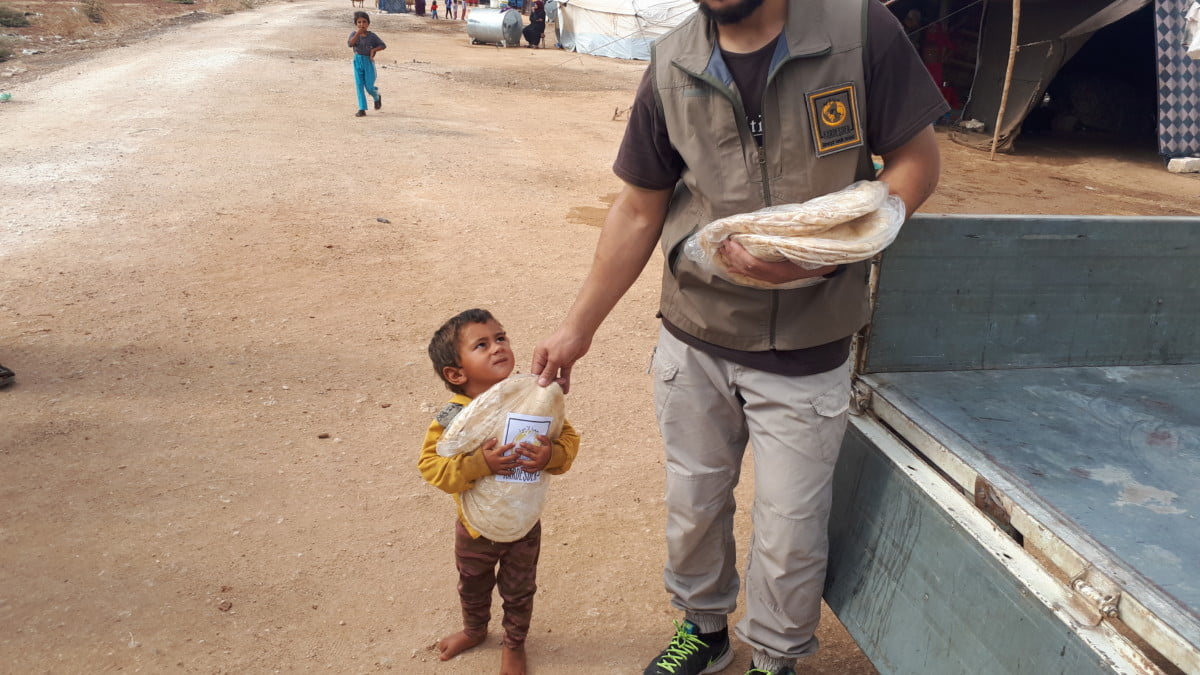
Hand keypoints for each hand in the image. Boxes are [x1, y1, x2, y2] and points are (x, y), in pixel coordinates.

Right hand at [480, 438, 518, 475]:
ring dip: (514, 464)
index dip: (509, 446)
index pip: (503, 449)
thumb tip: (496, 439)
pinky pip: (504, 472)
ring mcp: (497, 467)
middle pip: (508, 459)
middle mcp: (497, 461)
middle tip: (519, 454)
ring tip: (520, 462)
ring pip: (508, 466)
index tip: (514, 444)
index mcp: (494, 454)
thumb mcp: (484, 448)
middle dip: (514, 456)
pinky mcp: (497, 471)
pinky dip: (509, 472)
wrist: (476, 466)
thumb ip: (490, 443)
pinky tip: (514, 471)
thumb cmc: (480, 456)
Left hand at [514, 435, 551, 472]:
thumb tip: (538, 436)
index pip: (532, 448)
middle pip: (529, 455)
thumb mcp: (548, 443)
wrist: (554, 459)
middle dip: (522, 452)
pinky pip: (532, 470)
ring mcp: (538, 464)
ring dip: (522, 462)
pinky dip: (526, 470)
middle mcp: (539, 458)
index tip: (520, 443)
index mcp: (541, 451)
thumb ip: (544, 439)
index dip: (526, 445)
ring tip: (516, 460)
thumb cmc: (549, 450)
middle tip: (516, 450)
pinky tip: (521, 468)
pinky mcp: (538, 468)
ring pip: (529, 464)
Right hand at [531, 325, 591, 394]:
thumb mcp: (555, 359)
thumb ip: (548, 372)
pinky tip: (565, 390)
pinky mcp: (566, 361)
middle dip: (549, 384)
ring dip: (557, 384)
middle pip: (545, 375)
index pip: (535, 372)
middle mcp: (546, 358)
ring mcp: (557, 360)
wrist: (581, 332)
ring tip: (560, 394)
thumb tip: (541, 384)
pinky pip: (564, 373)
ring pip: (555, 375)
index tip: (540, 393)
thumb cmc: (565, 341)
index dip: (538, 383)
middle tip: (553, 394)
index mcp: (539, 355)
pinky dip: (565, 381)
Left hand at [718, 239, 834, 283]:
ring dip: (734, 261)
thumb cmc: (815, 251)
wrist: (828, 263)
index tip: (730, 240)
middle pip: (747, 268)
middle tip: (722, 242)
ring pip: (748, 272)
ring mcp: (774, 279)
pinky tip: (732, 264)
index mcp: (780, 271)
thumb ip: (781, 239)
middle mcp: (775, 277)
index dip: (738, 253)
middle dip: (732, 256)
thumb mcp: (800, 244)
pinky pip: (753, 274)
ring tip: (724, 250)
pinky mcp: (773, 277)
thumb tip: (760, 228)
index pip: (752, 264)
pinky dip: (740, 268)